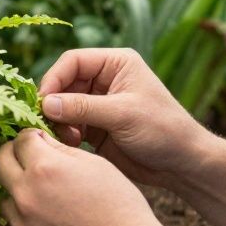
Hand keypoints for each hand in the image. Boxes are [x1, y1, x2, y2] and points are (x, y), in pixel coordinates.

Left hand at [0, 129, 172, 225]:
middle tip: (28, 157)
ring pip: (4, 194)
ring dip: (17, 187)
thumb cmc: (119, 209)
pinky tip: (49, 215)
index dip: (32, 136)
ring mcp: (22, 223)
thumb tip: (42, 141)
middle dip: (13, 154)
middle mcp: (27, 195)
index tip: (38, 140)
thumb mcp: (95, 164)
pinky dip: (26, 215)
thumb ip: (61, 149)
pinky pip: (15, 222)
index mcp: (45, 168)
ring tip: (43, 191)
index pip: (20, 139)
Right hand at [38, 48, 208, 189]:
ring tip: (69, 139)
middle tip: (51, 125)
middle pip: (63, 84)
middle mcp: (105, 79)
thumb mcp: (122, 114)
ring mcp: (98, 104)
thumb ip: (82, 108)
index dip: (54, 79)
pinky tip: (72, 145)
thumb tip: (45, 103)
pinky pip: (68, 125)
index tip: (43, 102)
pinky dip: (64, 135)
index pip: (73, 61)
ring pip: (62, 106)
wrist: (182, 164)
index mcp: (116, 63)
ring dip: (59, 122)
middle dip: (55, 104)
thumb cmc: (162, 130)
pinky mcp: (95, 127)